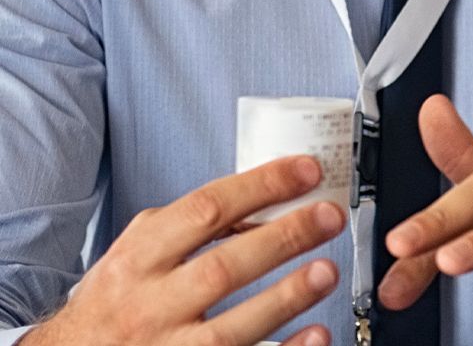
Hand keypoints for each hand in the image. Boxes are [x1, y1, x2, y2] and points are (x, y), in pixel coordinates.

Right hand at [24, 156, 345, 345]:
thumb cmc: (114, 302)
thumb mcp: (139, 251)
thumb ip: (190, 226)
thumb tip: (261, 204)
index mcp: (140, 257)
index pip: (207, 209)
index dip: (262, 186)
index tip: (307, 171)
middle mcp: (149, 306)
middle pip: (224, 267)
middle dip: (284, 238)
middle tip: (329, 216)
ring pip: (231, 328)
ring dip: (286, 298)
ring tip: (327, 271)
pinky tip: (314, 336)